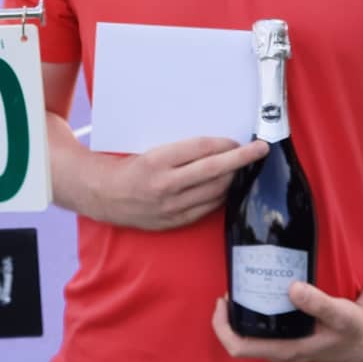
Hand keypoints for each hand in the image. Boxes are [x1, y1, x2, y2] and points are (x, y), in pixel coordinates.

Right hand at [96, 136, 268, 230]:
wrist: (102, 194)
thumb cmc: (126, 165)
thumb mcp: (148, 148)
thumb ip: (179, 149)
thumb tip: (215, 143)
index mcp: (157, 161)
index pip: (202, 149)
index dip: (226, 144)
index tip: (240, 139)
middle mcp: (165, 185)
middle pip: (214, 170)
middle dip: (242, 159)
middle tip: (260, 149)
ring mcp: (170, 207)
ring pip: (215, 191)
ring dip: (234, 178)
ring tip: (245, 168)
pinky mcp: (174, 221)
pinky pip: (207, 208)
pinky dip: (221, 196)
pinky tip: (228, 187)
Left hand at [210, 283, 362, 361]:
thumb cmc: (354, 330)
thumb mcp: (341, 315)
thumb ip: (319, 303)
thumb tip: (293, 289)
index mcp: (287, 351)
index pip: (239, 348)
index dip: (222, 327)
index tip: (223, 301)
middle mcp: (281, 352)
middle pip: (239, 341)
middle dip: (228, 317)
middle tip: (231, 288)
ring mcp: (284, 346)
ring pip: (250, 335)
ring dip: (240, 315)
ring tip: (241, 287)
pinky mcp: (290, 338)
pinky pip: (262, 329)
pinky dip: (255, 312)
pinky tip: (260, 292)